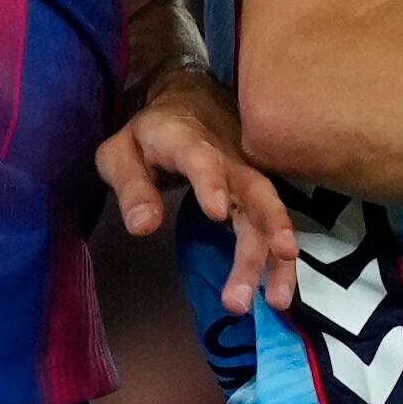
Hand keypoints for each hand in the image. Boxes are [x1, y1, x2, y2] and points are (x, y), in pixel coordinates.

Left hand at [96, 70, 302, 314]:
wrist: (190, 102)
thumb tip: (144, 227)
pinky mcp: (257, 195)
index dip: (210, 181)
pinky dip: (281, 261)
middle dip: (257, 239)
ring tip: (277, 301)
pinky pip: (273, 226)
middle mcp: (228, 160)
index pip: (202, 159)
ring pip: (269, 215)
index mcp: (187, 142)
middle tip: (243, 291)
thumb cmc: (149, 134)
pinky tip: (281, 295)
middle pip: (251, 195)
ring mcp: (248, 177)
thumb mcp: (121, 153)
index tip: (217, 212)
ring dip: (275, 258)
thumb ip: (132, 187)